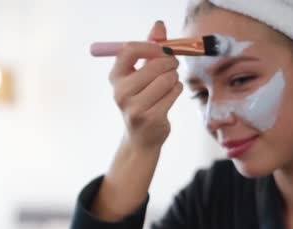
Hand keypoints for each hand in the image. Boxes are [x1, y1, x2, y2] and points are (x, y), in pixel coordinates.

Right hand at [108, 21, 182, 150]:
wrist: (141, 138)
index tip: (162, 49)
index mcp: (115, 78)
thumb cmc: (142, 100)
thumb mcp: (141, 74)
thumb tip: (159, 25)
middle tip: (174, 65)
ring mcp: (135, 107)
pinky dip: (177, 89)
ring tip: (171, 83)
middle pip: (154, 65)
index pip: (130, 50)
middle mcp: (121, 92)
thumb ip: (149, 49)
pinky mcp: (151, 117)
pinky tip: (172, 94)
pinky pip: (174, 92)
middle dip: (170, 62)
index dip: (151, 46)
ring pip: (167, 79)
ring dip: (174, 78)